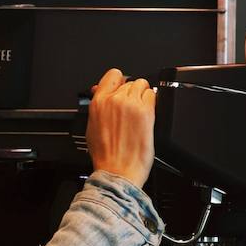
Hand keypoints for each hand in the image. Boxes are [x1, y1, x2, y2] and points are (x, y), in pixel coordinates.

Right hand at [86, 68, 155, 189]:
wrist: (117, 171)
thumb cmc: (106, 156)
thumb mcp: (92, 127)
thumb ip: (98, 106)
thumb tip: (100, 92)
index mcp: (98, 102)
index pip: (113, 75)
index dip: (120, 82)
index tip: (122, 89)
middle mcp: (114, 99)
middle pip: (130, 81)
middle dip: (131, 93)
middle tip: (131, 110)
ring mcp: (131, 104)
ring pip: (142, 85)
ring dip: (143, 96)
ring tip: (140, 113)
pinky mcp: (145, 111)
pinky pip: (153, 95)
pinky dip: (152, 103)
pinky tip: (147, 116)